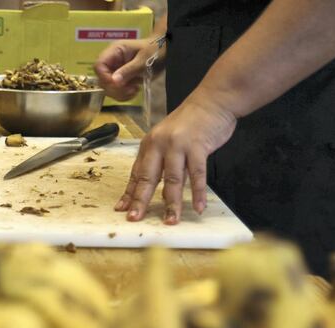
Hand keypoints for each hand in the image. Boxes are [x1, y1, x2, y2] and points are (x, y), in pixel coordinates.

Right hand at [94, 38, 163, 100]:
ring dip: (120, 93)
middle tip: (130, 89)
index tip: (116, 84)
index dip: (104, 77)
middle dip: (114, 88)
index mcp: (115, 51)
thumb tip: (113, 81)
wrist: (164, 52)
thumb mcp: (143, 60)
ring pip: (107, 88)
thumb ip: (128, 70)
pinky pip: (115, 92)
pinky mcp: (120, 80)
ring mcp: (115, 71)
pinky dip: (123, 95)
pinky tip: (134, 91)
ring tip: (135, 90)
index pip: (99, 65)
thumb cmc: (155, 51)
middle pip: (101, 79)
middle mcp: (112, 61)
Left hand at [115, 90, 237, 224]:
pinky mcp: (197, 147)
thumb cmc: (191, 122)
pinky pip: (197, 174)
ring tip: (170, 221)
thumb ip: (162, 162)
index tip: (122, 209)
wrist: (213, 100)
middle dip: (140, 200)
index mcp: (149, 144)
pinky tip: (198, 207)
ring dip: (172, 203)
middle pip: (148, 178)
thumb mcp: (168, 139)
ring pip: (172, 180)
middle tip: (135, 218)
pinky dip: (197, 192)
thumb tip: (155, 188)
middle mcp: (159, 144)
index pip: (136, 173)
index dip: (129, 192)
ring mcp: (178, 145)